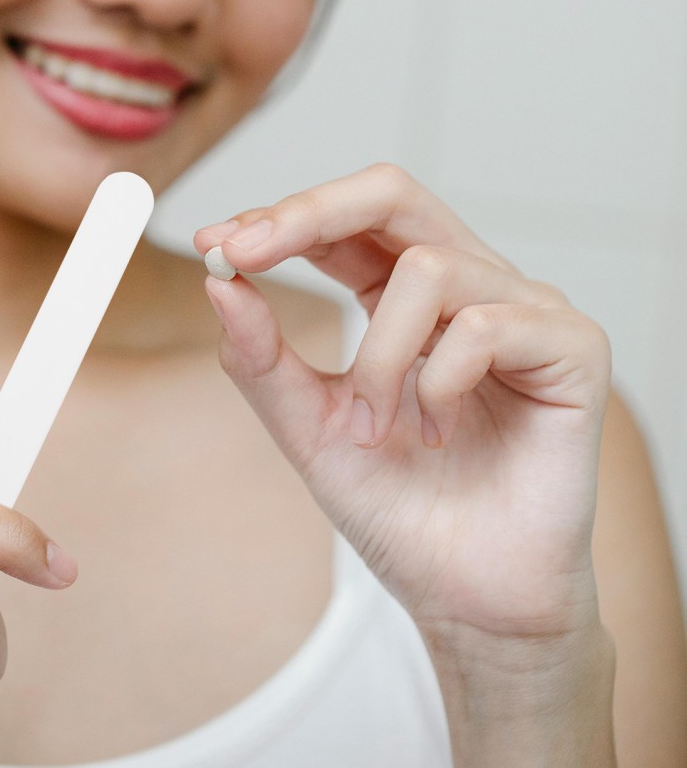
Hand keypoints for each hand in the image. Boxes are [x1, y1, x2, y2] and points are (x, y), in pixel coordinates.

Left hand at [195, 164, 610, 641]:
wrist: (464, 593)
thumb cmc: (395, 506)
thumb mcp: (309, 426)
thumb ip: (263, 357)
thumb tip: (219, 281)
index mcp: (403, 297)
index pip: (345, 223)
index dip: (281, 218)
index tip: (216, 243)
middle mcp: (466, 287)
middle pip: (393, 194)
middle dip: (310, 215)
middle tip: (248, 250)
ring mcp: (522, 310)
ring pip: (429, 268)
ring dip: (380, 356)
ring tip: (375, 426)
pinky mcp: (571, 347)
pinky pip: (486, 324)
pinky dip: (439, 383)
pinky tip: (438, 433)